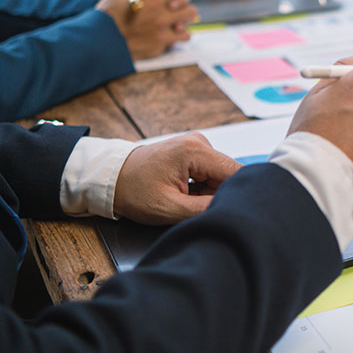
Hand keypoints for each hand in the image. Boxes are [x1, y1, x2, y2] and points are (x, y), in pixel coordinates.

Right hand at [97, 0, 196, 59]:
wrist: (102, 41)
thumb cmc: (109, 13)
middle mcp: (160, 15)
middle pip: (188, 5)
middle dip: (182, 3)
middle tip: (174, 6)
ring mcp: (163, 31)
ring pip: (189, 20)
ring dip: (184, 18)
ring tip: (176, 19)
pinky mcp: (162, 44)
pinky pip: (184, 37)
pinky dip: (180, 34)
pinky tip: (172, 32)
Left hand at [114, 132, 242, 224]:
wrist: (112, 179)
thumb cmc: (134, 192)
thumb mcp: (170, 208)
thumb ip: (206, 208)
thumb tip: (233, 208)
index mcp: (195, 151)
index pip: (237, 172)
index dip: (240, 193)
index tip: (235, 210)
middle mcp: (199, 142)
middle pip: (229, 174)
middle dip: (219, 194)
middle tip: (195, 208)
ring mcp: (197, 144)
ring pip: (220, 175)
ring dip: (210, 192)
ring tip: (185, 200)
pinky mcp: (193, 151)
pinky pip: (210, 172)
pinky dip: (203, 187)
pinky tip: (185, 193)